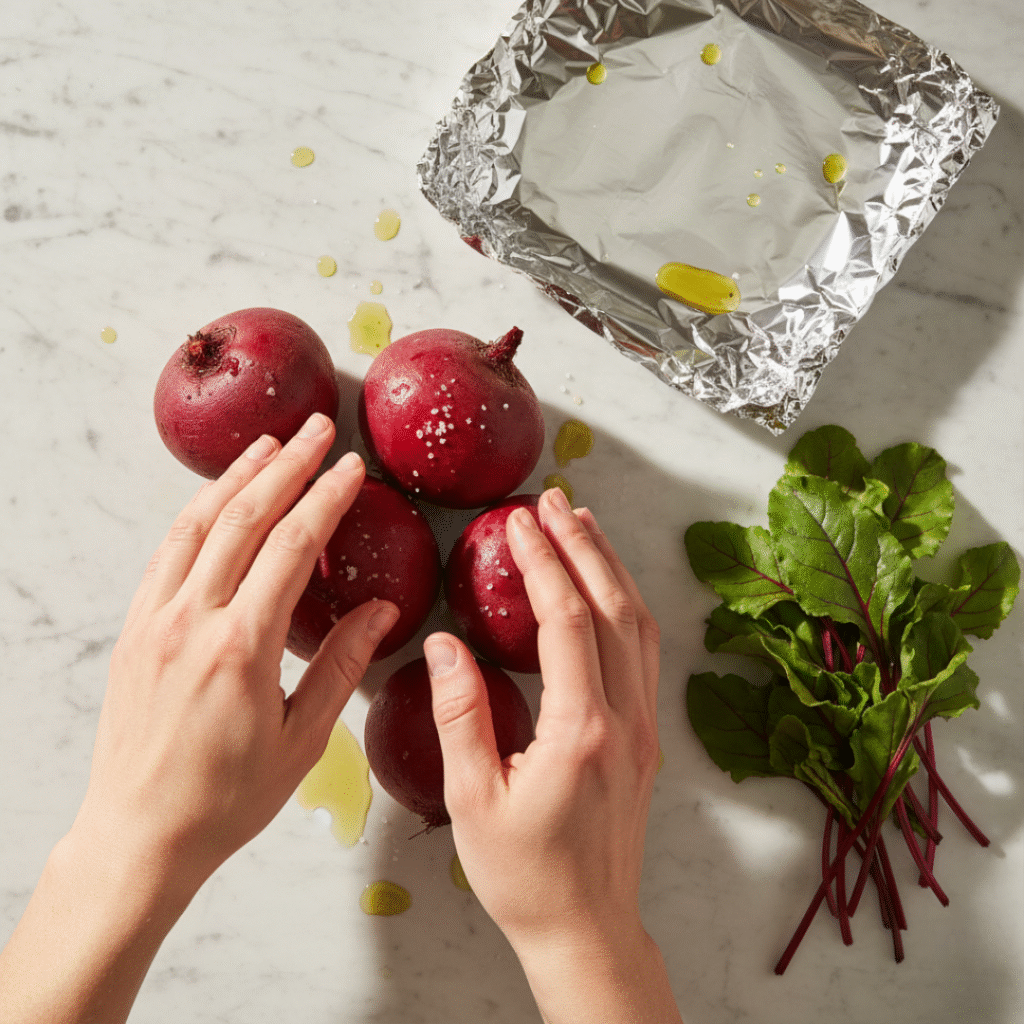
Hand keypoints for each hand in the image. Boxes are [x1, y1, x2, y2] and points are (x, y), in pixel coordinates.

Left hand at [76, 413, 398, 890]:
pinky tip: (215, 499)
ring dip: (235, 477)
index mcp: (241, 649)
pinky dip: (194, 515)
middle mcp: (191, 623)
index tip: (350, 469)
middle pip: (242, 519)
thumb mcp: (301, 740)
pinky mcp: (133, 631)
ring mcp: (154, 622)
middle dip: (285, 466)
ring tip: (269, 444)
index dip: (324, 499)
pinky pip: (165, 554)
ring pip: (196, 526)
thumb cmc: (225, 799)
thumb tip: (381, 611)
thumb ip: (342, 666)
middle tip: (316, 429)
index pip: (290, 548)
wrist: (141, 835)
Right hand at [423, 487, 678, 1022]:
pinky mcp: (644, 736)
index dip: (543, 562)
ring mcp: (643, 726)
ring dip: (610, 567)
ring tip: (583, 523)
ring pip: (637, 624)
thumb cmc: (525, 874)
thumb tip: (444, 643)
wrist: (585, 926)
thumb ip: (460, 714)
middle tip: (554, 501)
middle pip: (611, 607)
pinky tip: (607, 588)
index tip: (518, 522)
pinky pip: (643, 651)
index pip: (565, 620)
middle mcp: (623, 719)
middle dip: (582, 544)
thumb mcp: (473, 798)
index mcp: (580, 731)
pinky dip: (624, 605)